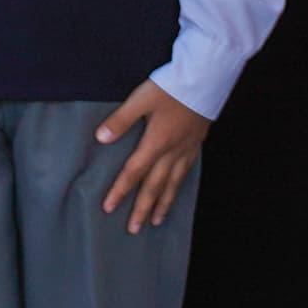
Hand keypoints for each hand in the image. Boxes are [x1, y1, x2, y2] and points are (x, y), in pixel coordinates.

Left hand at [96, 80, 212, 231]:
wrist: (206, 79)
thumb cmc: (172, 87)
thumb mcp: (141, 99)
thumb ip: (121, 120)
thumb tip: (101, 138)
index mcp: (157, 142)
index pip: (134, 173)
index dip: (120, 191)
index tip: (109, 208)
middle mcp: (173, 151)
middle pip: (155, 186)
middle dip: (143, 209)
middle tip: (134, 229)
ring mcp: (187, 149)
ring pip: (173, 183)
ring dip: (163, 203)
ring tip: (156, 220)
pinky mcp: (196, 143)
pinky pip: (186, 172)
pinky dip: (178, 187)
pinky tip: (175, 191)